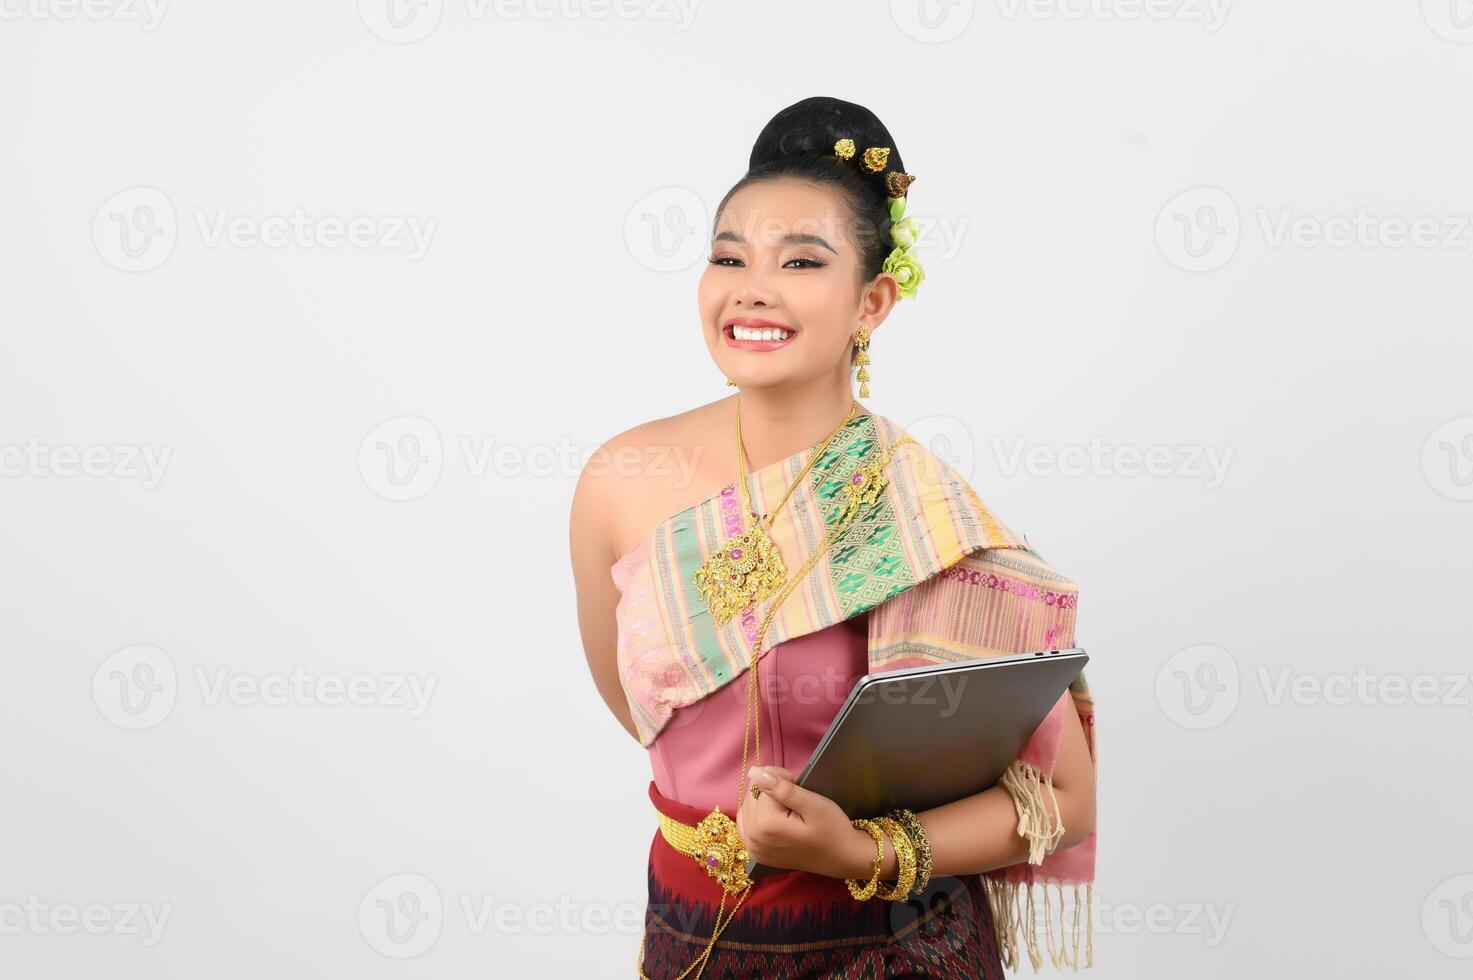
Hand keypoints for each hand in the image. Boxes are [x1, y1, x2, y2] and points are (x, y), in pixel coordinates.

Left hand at [736, 765, 877, 880]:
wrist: (841, 858)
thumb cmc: (833, 830)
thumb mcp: (814, 805)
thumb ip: (783, 789)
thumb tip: (755, 773)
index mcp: (766, 825)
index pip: (762, 784)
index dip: (782, 780)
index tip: (801, 788)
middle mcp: (753, 838)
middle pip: (753, 795)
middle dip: (773, 790)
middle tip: (798, 800)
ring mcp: (752, 848)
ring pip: (748, 806)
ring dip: (765, 802)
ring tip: (789, 810)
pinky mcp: (755, 853)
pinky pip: (746, 822)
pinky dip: (758, 815)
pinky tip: (774, 817)